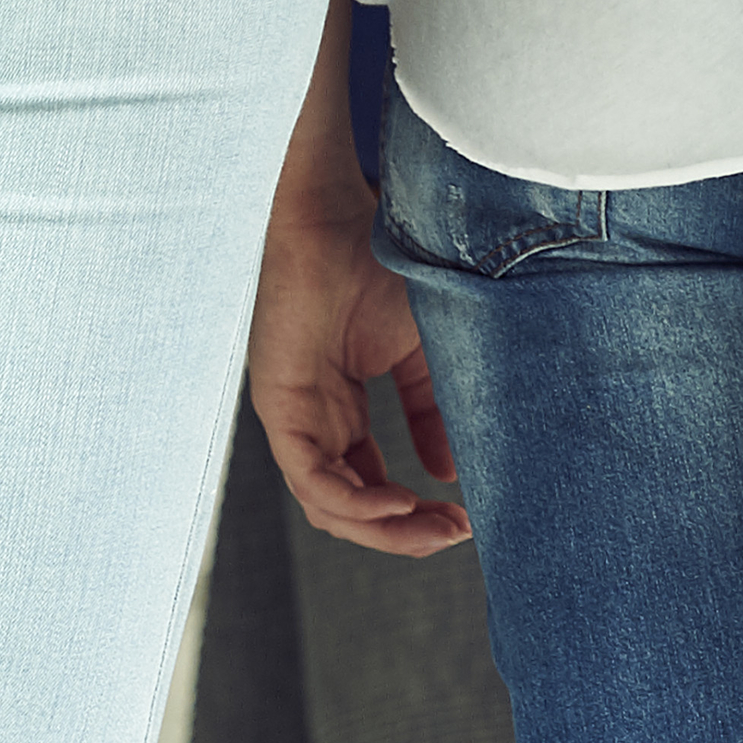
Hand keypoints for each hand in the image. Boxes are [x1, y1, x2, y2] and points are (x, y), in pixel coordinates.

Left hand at [248, 198, 468, 557]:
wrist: (349, 206)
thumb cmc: (384, 260)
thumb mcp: (424, 353)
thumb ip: (433, 415)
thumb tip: (450, 475)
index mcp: (340, 409)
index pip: (368, 485)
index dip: (414, 515)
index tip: (463, 522)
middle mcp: (312, 418)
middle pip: (348, 506)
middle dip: (404, 533)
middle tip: (454, 536)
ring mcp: (291, 414)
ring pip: (328, 504)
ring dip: (384, 528)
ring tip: (434, 529)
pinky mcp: (279, 405)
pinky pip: (312, 478)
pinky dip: (356, 503)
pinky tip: (399, 506)